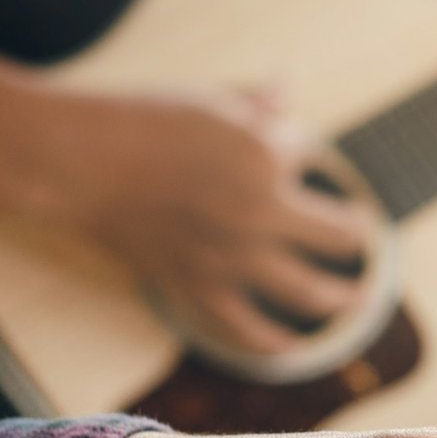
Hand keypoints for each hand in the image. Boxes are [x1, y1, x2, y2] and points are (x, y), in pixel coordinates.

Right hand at [52, 89, 377, 355]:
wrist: (72, 161)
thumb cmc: (138, 121)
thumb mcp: (207, 100)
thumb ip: (256, 101)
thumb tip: (288, 87)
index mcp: (268, 157)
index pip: (313, 158)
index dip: (304, 153)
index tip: (298, 155)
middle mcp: (260, 212)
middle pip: (338, 237)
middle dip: (356, 240)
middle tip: (363, 243)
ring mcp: (230, 256)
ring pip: (308, 293)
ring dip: (342, 300)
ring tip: (358, 302)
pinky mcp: (195, 287)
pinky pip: (244, 329)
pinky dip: (272, 345)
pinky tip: (292, 350)